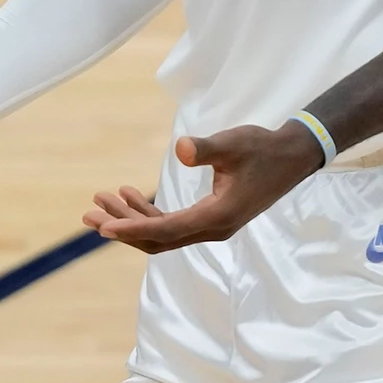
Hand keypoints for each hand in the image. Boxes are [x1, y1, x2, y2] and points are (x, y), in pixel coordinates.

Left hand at [83, 123, 323, 252]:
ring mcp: (211, 225)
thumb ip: (206, 148)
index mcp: (217, 216)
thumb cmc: (263, 148)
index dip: (133, 228)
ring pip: (162, 233)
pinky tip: (130, 193)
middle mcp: (212, 229)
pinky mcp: (211, 217)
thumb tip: (179, 148)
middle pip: (158, 239)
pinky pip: (172, 224)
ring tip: (102, 199)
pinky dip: (149, 213)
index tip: (104, 226)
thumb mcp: (234, 143)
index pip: (166, 230)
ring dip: (132, 218)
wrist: (292, 156)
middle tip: (90, 215)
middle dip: (123, 227)